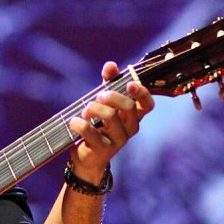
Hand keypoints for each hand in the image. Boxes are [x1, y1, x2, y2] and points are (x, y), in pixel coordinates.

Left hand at [68, 61, 154, 183]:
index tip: (129, 83)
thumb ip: (108, 84)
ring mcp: (118, 140)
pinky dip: (79, 123)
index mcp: (133, 117)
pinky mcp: (103, 150)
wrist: (87, 158)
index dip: (142, 93)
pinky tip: (75, 122)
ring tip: (84, 111)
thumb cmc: (97, 127)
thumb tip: (111, 65)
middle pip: (128, 107)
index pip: (148, 105)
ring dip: (92, 108)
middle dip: (111, 97)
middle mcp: (130, 129)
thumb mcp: (103, 104)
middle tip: (98, 97)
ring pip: (110, 116)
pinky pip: (90, 130)